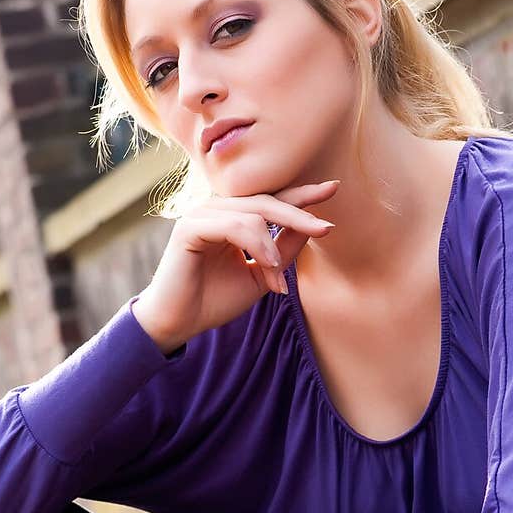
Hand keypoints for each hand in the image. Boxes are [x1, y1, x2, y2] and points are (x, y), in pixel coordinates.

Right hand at [133, 180, 339, 352]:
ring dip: (272, 247)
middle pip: (267, 201)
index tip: (333, 189)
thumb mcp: (260, 274)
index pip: (270, 199)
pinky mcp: (190, 227)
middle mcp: (215, 209)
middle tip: (326, 228)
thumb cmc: (213, 300)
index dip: (301, 195)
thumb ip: (283, 250)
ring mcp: (201, 214)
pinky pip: (234, 226)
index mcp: (230, 217)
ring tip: (276, 276)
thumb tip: (314, 227)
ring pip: (253, 214)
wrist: (179, 323)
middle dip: (299, 213)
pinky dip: (256, 243)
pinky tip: (266, 264)